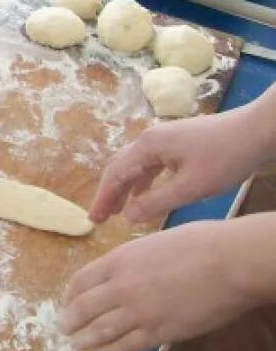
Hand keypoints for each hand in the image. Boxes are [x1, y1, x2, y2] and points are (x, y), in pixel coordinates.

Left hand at [60, 218, 272, 350]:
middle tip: (63, 328)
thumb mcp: (149, 244)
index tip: (66, 303)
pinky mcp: (160, 332)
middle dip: (70, 321)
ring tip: (77, 344)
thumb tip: (118, 276)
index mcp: (118, 260)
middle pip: (83, 309)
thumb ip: (129, 262)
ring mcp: (140, 311)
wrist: (229, 262)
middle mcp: (122, 286)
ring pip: (101, 331)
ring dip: (85, 340)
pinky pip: (127, 346)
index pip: (80, 281)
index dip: (69, 296)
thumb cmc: (196, 244)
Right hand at [88, 106, 266, 223]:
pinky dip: (142, 181)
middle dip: (110, 192)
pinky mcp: (178, 143)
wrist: (256, 131)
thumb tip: (128, 216)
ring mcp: (165, 139)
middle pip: (120, 166)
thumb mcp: (191, 187)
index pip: (116, 174)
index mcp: (148, 146)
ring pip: (135, 165)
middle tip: (101, 216)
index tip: (94, 219)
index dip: (104, 198)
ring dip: (125, 187)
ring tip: (119, 210)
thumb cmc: (225, 158)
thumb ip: (157, 202)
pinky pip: (151, 164)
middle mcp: (150, 139)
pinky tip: (145, 195)